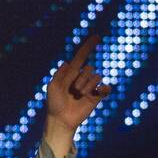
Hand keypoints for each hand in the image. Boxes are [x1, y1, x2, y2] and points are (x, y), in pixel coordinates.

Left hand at [45, 34, 110, 149]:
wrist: (61, 120)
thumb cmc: (54, 104)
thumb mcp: (52, 87)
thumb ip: (59, 74)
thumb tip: (67, 63)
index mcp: (71, 73)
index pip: (81, 56)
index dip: (89, 46)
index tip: (97, 36)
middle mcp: (82, 77)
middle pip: (88, 68)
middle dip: (81, 79)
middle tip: (73, 91)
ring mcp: (90, 87)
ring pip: (96, 77)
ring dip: (87, 86)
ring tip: (79, 95)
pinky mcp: (96, 96)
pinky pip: (106, 88)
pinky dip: (104, 88)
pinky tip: (99, 92)